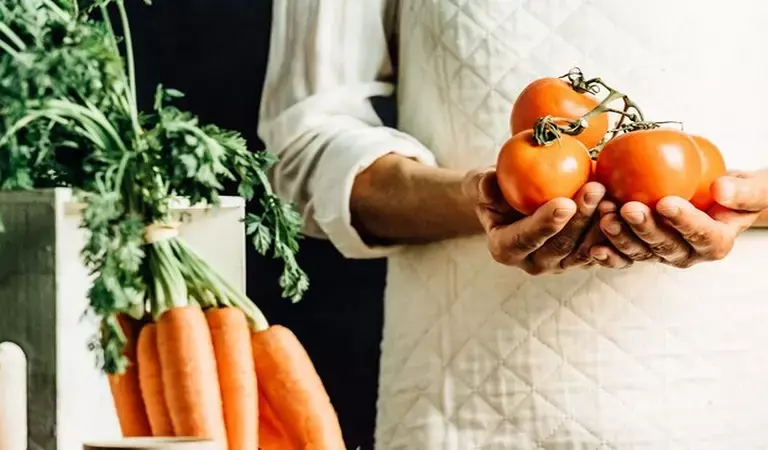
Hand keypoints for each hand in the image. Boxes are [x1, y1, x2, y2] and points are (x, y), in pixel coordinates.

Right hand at [462, 168, 608, 274]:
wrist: (517, 200)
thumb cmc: (497, 188)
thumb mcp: (482, 182)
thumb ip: (482, 184)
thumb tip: (488, 186)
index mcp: (505, 248)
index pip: (525, 239)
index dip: (545, 224)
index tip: (564, 202)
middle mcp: (532, 263)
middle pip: (560, 246)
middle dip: (580, 219)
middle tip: (596, 188)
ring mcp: (560, 265)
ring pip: (584, 250)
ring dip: (601, 225)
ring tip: (613, 196)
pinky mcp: (582, 259)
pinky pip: (601, 250)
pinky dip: (613, 232)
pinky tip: (623, 207)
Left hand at [591, 170, 767, 267]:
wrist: (716, 196)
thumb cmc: (737, 191)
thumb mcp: (755, 188)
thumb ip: (744, 191)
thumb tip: (723, 188)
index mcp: (715, 242)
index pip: (701, 235)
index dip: (684, 221)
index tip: (667, 203)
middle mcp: (687, 254)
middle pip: (664, 246)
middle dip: (645, 228)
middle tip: (628, 208)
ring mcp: (660, 253)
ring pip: (638, 251)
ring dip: (619, 236)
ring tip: (605, 214)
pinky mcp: (639, 248)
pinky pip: (621, 255)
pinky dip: (607, 254)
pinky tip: (591, 248)